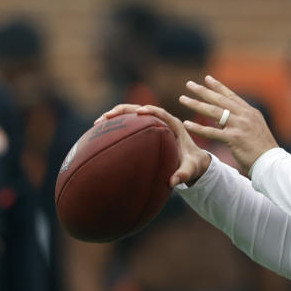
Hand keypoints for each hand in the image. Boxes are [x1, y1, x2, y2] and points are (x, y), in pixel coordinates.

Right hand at [97, 104, 211, 187]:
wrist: (193, 162)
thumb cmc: (192, 164)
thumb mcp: (191, 170)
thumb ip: (184, 174)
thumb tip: (173, 182)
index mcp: (173, 125)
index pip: (161, 112)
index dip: (150, 110)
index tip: (139, 112)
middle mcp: (161, 121)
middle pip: (139, 109)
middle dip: (122, 111)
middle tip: (106, 117)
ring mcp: (151, 124)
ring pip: (130, 115)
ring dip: (114, 117)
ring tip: (97, 124)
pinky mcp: (144, 130)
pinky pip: (128, 124)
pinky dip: (115, 126)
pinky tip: (100, 134)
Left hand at [179, 75, 278, 173]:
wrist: (272, 163)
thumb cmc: (264, 150)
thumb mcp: (255, 130)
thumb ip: (242, 122)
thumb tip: (227, 119)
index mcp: (250, 112)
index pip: (231, 96)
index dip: (218, 86)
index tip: (207, 78)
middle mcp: (245, 116)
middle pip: (220, 100)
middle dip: (203, 91)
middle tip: (189, 84)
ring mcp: (240, 126)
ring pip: (214, 112)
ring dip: (196, 104)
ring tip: (182, 99)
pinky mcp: (234, 138)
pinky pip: (212, 132)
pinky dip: (198, 128)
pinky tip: (187, 124)